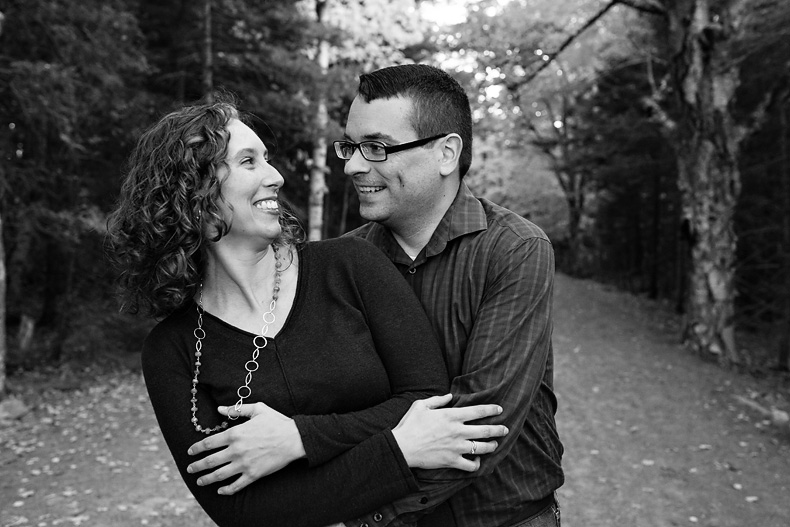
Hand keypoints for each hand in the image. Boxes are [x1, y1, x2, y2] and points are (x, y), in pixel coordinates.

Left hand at [186, 402, 305, 494]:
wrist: (294, 439)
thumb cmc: (277, 422)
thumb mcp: (258, 409)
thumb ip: (237, 409)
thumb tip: (219, 409)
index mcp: (235, 434)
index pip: (208, 443)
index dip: (196, 448)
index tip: (190, 452)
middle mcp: (236, 450)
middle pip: (209, 461)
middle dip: (197, 466)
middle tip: (190, 469)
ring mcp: (244, 464)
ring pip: (219, 475)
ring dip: (206, 479)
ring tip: (199, 481)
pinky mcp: (253, 475)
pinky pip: (235, 486)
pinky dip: (226, 490)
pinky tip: (220, 491)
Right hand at [391, 394, 507, 471]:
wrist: (402, 447)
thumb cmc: (410, 425)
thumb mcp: (420, 405)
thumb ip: (437, 399)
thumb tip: (449, 396)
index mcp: (451, 415)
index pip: (478, 411)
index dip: (491, 409)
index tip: (500, 409)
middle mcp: (458, 431)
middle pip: (486, 430)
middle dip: (499, 429)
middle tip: (505, 428)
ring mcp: (457, 447)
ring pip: (483, 447)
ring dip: (492, 445)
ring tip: (495, 444)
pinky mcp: (453, 461)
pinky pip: (471, 465)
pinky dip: (477, 464)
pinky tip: (478, 461)